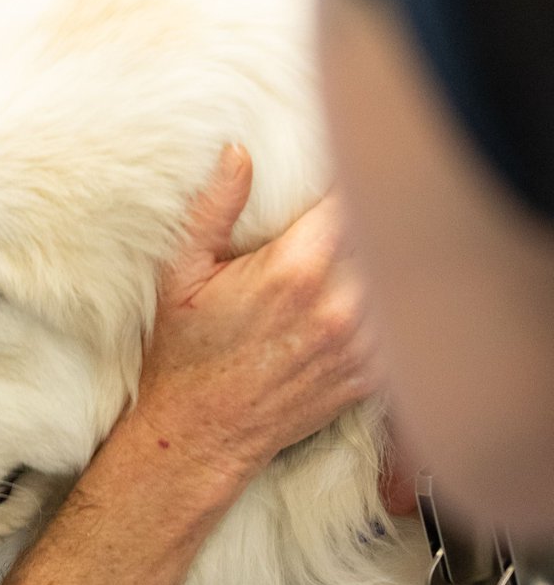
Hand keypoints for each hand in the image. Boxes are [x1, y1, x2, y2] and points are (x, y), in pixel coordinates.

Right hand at [126, 145, 381, 487]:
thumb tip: (238, 152)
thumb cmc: (185, 351)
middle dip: (373, 212)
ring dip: (388, 255)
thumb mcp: (180, 274)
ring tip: (366, 242)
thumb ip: (212, 209)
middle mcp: (339, 306)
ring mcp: (363, 344)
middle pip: (386, 232)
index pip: (352, 197)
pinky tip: (368, 294)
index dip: (350, 175)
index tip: (339, 166)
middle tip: (356, 201)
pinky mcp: (374, 375)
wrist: (202, 432)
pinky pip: (404, 322)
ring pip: (402, 276)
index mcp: (294, 270)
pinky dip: (393, 302)